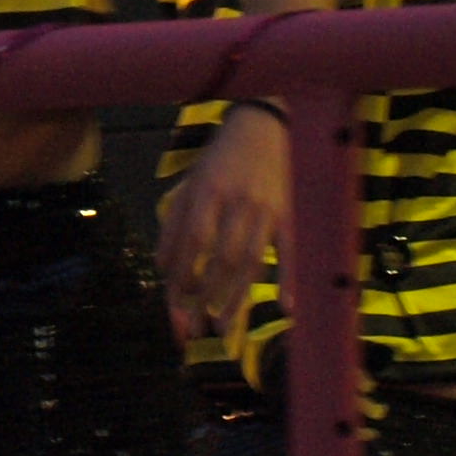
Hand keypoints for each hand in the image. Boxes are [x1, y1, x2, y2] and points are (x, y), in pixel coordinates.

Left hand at [157, 103, 288, 345]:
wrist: (268, 126)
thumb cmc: (222, 160)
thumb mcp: (191, 183)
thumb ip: (176, 223)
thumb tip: (162, 268)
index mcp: (206, 192)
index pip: (189, 242)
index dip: (180, 275)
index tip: (172, 306)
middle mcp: (236, 202)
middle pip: (219, 258)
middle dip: (204, 296)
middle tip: (192, 328)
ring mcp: (268, 209)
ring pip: (251, 261)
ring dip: (236, 297)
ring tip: (221, 326)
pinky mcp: (293, 215)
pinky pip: (292, 253)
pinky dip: (290, 280)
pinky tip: (286, 308)